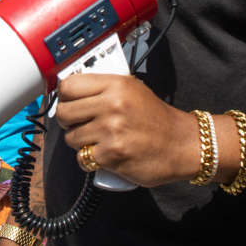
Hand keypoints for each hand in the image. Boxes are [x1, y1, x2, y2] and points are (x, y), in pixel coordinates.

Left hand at [55, 73, 198, 187]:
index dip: (64, 96)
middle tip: (79, 123)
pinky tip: (104, 154)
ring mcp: (111, 131)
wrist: (182, 144)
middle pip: (63, 113)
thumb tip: (71, 90)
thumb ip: (104, 88)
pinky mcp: (112, 155)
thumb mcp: (133, 89)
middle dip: (67, 121)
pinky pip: (83, 158)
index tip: (67, 101)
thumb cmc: (157, 118)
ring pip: (71, 137)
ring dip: (80, 142)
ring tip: (97, 140)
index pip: (69, 86)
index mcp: (115, 85)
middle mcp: (112, 105)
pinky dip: (90, 160)